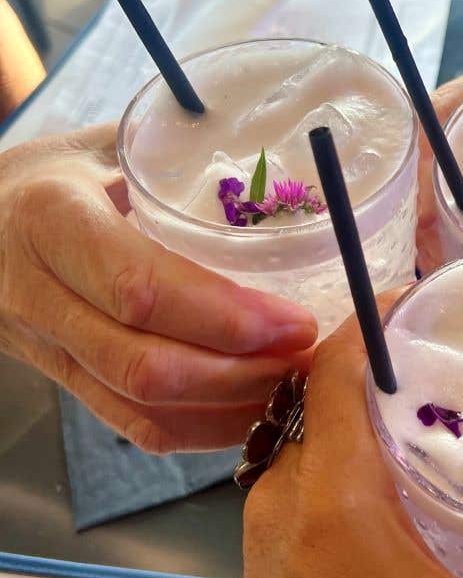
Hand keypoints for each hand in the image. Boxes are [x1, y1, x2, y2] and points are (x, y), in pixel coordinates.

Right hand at [0, 125, 317, 452]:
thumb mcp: (100, 147)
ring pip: (140, 406)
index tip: (295, 322)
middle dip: (242, 373)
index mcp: (51, 221)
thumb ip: (177, 160)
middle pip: (146, 365)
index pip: (142, 289)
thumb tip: (282, 174)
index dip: (226, 318)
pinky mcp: (59, 379)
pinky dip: (200, 430)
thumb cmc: (48, 174)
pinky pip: (130, 425)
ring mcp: (44, 347)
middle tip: (308, 358)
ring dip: (229, 407)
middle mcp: (38, 295)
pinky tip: (252, 413)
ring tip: (294, 387)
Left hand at [240, 290, 462, 577]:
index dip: (373, 320)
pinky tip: (397, 466)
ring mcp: (271, 514)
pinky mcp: (273, 541)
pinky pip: (308, 462)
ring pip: (314, 425)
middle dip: (384, 358)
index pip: (335, 368)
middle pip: (325, 388)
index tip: (424, 296)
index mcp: (329, 491)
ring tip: (433, 397)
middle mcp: (286, 487)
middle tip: (450, 348)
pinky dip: (350, 444)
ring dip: (365, 402)